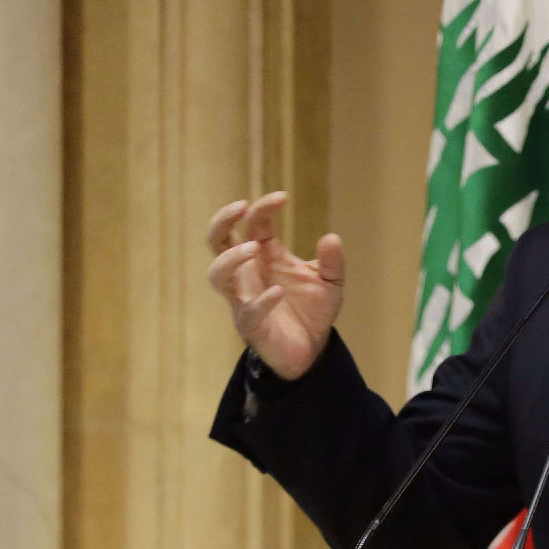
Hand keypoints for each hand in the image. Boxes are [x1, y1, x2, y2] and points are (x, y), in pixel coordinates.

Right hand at [206, 191, 344, 380]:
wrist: (311, 350)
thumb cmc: (313, 310)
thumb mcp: (331, 281)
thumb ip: (332, 261)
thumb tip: (331, 237)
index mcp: (266, 256)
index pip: (253, 223)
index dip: (262, 207)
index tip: (282, 197)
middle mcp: (249, 273)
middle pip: (217, 241)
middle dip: (222, 221)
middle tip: (240, 206)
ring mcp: (244, 298)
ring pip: (217, 274)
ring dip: (231, 258)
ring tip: (254, 247)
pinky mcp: (250, 324)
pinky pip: (247, 310)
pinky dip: (261, 300)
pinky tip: (280, 292)